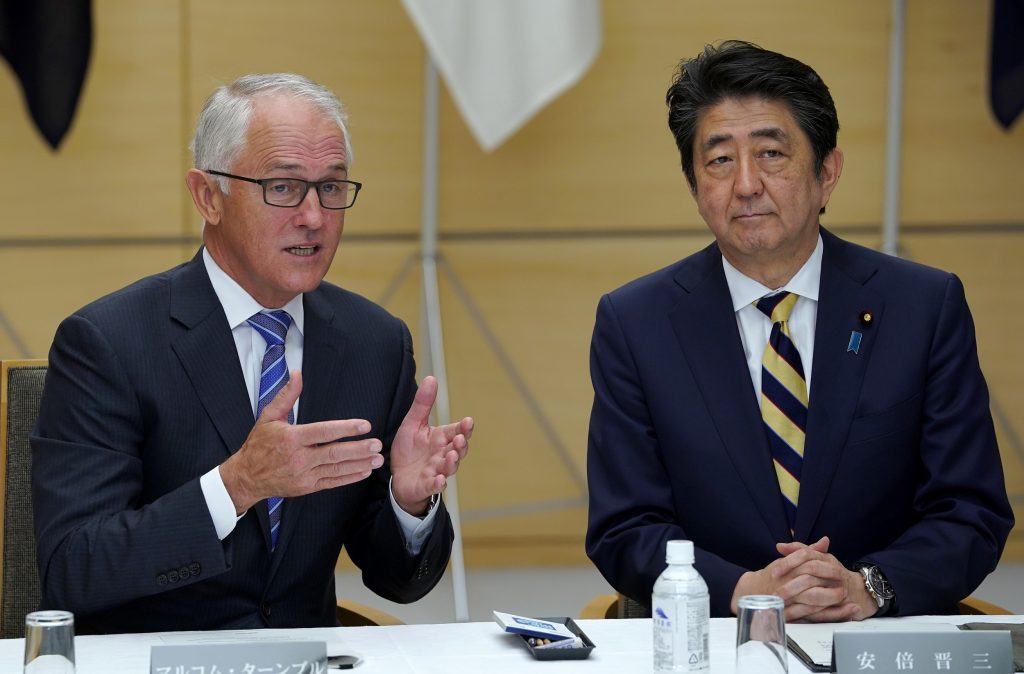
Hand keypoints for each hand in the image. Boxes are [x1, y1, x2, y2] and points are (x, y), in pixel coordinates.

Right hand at [220, 371, 384, 512]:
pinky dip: (350, 478)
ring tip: (378, 458)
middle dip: (358, 449)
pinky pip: (332, 482)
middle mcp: (299, 457)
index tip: (364, 425)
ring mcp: (304, 475)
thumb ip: (286, 396)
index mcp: (291, 438)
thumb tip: (297, 374)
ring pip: (336, 469)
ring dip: (359, 463)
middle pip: (334, 452)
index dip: (345, 428)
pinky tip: (364, 471)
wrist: (246, 477)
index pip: (323, 432)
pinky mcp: (307, 487)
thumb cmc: (258, 445)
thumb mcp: (268, 417)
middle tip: (377, 444)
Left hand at [389, 376, 472, 515]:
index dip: (464, 428)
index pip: (456, 431)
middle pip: (458, 450)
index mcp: (441, 438)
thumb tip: (431, 378)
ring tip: (452, 456)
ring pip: (449, 467)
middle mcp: (443, 454)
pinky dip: (438, 483)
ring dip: (452, 462)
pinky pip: (434, 485)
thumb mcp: (412, 423)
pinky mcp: (426, 485)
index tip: (468, 421)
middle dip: (462, 445)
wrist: (399, 477)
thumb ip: (423, 404)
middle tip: (461, 438)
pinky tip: (440, 480)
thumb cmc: (409, 449)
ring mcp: (436, 470)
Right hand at [731, 537, 875, 622]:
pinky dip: (828, 615)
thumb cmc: (776, 574)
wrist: (757, 590)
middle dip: (831, 586)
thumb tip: (825, 541)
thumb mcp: (790, 559)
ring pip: (813, 602)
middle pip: (812, 584)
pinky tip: (842, 613)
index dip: (829, 569)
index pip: (810, 566)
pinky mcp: (792, 614)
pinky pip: (812, 617)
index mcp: (789, 569)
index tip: (841, 571)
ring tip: (847, 601)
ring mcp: (789, 600)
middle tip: (845, 586)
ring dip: (832, 602)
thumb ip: (808, 550)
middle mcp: (788, 584)